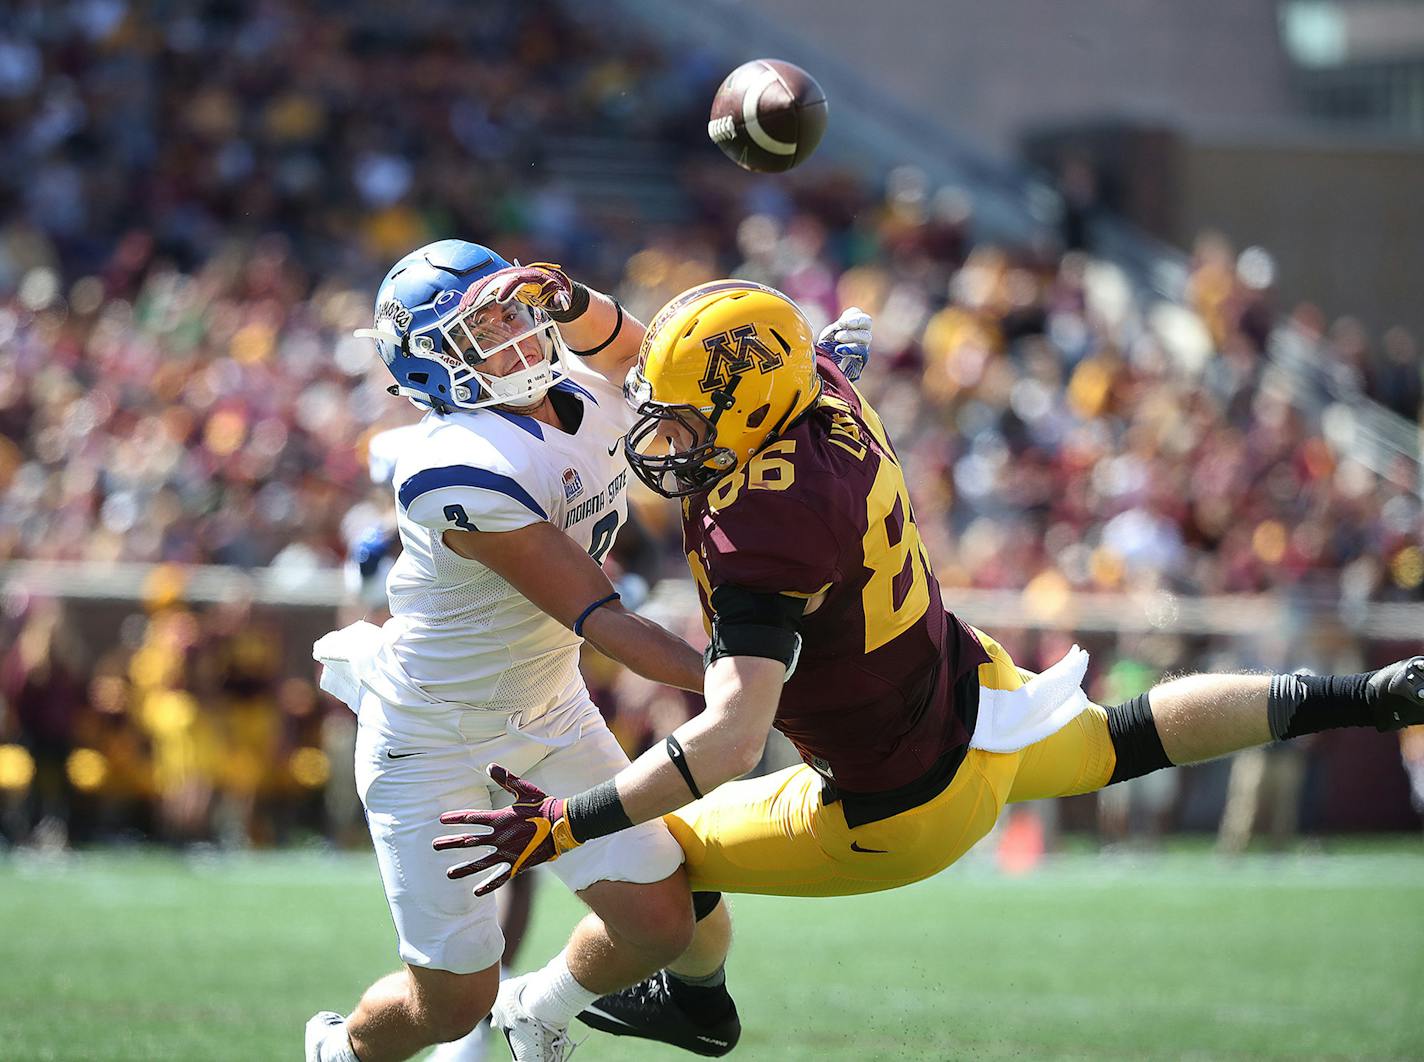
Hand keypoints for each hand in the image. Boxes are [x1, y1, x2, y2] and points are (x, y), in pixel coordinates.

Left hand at [434, 764, 577, 895]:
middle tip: (434, 845)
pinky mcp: (518, 864)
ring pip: (481, 863)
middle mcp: (500, 837)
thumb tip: (489, 766)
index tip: (441, 820)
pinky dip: (488, 885)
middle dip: (451, 842)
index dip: (456, 818)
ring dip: (464, 868)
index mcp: (500, 818)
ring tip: (448, 874)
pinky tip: (476, 892)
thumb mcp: (525, 790)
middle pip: (470, 841)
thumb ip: (506, 779)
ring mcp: (508, 852)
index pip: (472, 818)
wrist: (563, 824)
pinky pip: (500, 877)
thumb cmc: (544, 805)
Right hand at [463, 262, 573, 314]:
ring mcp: (505, 278)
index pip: (515, 280)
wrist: (550, 285)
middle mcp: (514, 275)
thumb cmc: (555, 292)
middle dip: (482, 292)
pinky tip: (465, 307)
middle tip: (471, 306)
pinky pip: (484, 288)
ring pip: (485, 284)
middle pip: (495, 281)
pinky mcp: (499, 284)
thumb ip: (561, 300)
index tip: (501, 298)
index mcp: (528, 277)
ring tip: (463, 309)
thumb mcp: (561, 297)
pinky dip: (474, 296)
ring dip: (473, 295)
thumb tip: (563, 300)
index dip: (508, 288)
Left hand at [815, 306, 871, 381]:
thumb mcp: (827, 338)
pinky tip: (839, 350)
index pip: (858, 314)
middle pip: (867, 322)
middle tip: (841, 325)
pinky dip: (851, 349)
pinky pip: (862, 353)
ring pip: (866, 336)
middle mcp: (861, 336)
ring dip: (851, 335)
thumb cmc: (826, 353)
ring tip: (838, 338)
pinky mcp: (861, 362)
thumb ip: (834, 329)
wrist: (826, 374)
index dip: (852, 315)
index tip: (840, 321)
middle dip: (855, 321)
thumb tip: (839, 325)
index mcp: (853, 327)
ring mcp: (863, 348)